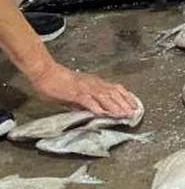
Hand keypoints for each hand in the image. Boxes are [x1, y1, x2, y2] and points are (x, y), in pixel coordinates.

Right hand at [24, 59, 139, 118]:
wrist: (46, 74)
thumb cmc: (59, 84)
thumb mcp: (75, 94)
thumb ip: (84, 102)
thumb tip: (91, 110)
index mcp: (95, 83)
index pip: (115, 89)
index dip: (126, 97)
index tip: (134, 104)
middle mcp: (93, 84)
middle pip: (113, 93)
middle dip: (124, 103)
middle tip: (134, 112)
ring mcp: (85, 88)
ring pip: (104, 96)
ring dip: (114, 106)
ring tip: (122, 114)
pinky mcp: (75, 93)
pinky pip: (87, 100)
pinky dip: (95, 106)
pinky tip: (101, 113)